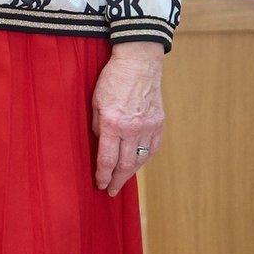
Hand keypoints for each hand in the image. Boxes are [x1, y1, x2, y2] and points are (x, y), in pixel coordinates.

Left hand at [90, 42, 164, 195]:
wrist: (139, 62)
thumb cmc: (112, 79)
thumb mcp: (95, 101)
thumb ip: (97, 126)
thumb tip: (101, 145)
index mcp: (113, 123)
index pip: (107, 159)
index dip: (103, 175)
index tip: (100, 185)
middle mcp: (132, 129)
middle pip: (125, 165)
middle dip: (117, 181)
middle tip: (111, 191)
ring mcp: (148, 127)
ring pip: (140, 159)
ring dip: (130, 173)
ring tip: (122, 180)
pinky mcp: (159, 123)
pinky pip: (152, 148)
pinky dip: (144, 159)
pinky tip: (137, 164)